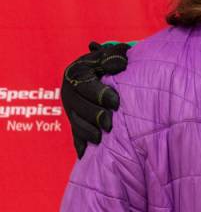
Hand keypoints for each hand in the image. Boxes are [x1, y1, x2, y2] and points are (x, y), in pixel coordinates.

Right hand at [61, 41, 130, 157]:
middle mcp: (69, 92)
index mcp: (76, 74)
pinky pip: (75, 134)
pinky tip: (85, 155)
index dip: (100, 94)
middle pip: (79, 107)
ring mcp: (70, 109)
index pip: (86, 86)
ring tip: (99, 139)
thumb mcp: (109, 56)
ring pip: (75, 123)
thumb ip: (114, 57)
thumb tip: (121, 63)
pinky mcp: (74, 121)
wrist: (96, 72)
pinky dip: (80, 145)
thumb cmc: (107, 62)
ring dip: (87, 132)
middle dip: (94, 116)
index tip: (116, 102)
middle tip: (109, 124)